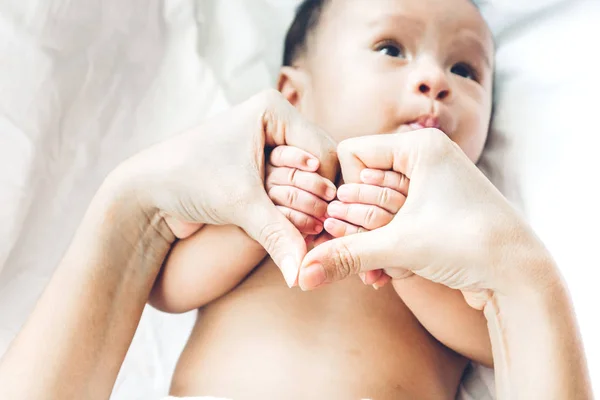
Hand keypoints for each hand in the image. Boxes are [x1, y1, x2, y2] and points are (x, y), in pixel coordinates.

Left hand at [113, 89, 337, 286]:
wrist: (147, 192)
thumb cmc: (187, 180)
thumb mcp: (240, 204)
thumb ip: (279, 236)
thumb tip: (301, 275)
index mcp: (273, 110)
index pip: (324, 151)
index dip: (328, 189)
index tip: (325, 224)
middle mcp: (274, 123)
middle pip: (320, 166)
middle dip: (318, 200)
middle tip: (316, 231)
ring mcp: (268, 145)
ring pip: (309, 180)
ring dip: (307, 207)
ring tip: (303, 231)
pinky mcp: (260, 167)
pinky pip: (292, 188)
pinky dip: (294, 210)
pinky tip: (292, 230)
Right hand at [298, 129, 554, 307]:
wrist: (521, 279)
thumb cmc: (470, 244)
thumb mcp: (399, 247)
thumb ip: (345, 255)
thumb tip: (302, 273)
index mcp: (419, 146)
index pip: (352, 155)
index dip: (345, 192)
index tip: (346, 221)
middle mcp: (426, 160)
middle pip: (364, 186)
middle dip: (357, 227)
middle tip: (355, 253)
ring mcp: (432, 187)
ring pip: (378, 209)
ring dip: (371, 244)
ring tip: (375, 272)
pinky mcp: (436, 213)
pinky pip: (396, 224)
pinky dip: (388, 249)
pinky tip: (387, 277)